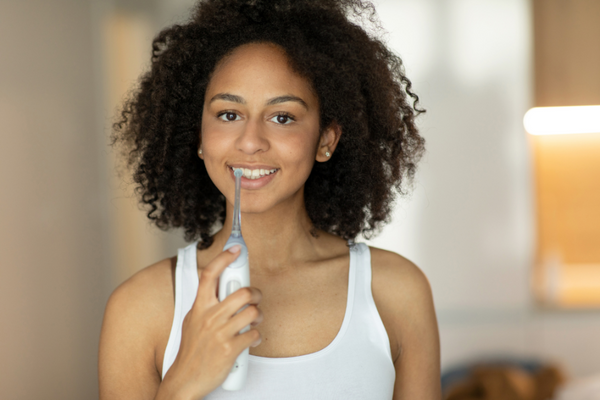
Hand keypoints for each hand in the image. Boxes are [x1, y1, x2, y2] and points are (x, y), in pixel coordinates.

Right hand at [158, 245, 262, 399]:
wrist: (185, 379)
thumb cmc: (192, 349)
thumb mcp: (192, 321)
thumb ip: (205, 305)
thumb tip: (220, 287)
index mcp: (199, 307)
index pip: (210, 275)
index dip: (224, 258)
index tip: (236, 249)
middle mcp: (209, 317)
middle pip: (242, 292)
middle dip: (255, 293)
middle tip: (256, 298)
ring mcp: (219, 333)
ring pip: (252, 312)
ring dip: (259, 315)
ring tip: (255, 320)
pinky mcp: (230, 349)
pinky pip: (254, 335)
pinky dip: (257, 337)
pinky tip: (251, 339)